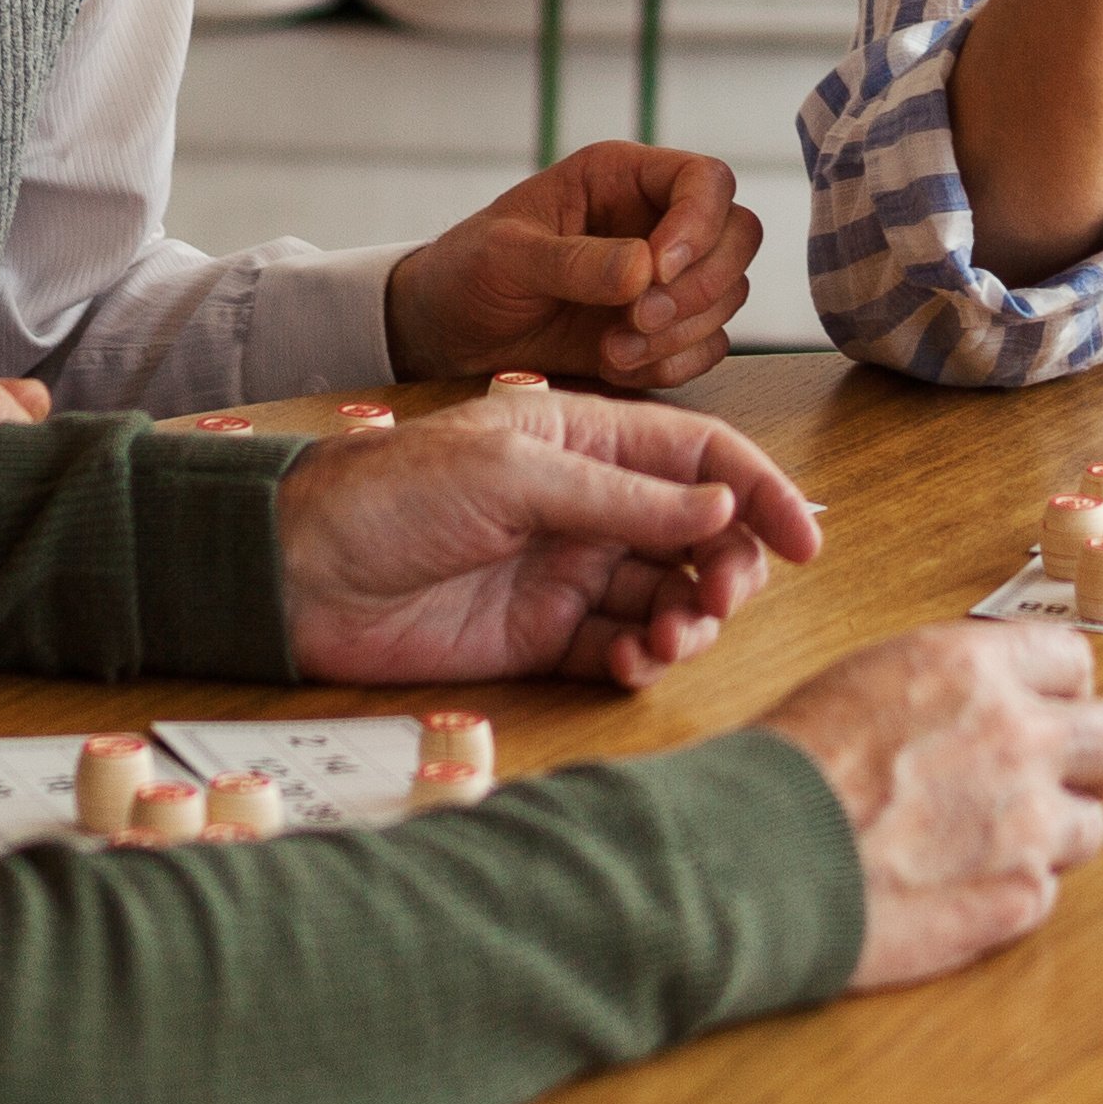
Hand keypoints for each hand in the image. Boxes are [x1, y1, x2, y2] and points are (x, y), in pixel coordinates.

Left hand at [276, 391, 824, 690]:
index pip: (702, 460)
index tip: (806, 541)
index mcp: (586, 438)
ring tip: (669, 640)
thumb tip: (722, 514)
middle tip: (717, 601)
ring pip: (666, 597)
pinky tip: (632, 665)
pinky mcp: (540, 637)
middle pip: (698, 536)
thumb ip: (622, 498)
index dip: (761, 495)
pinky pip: (619, 649)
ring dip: (688, 620)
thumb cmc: (391, 493)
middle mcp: (588, 504)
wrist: (296, 571)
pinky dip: (642, 660)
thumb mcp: (514, 474)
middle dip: (727, 570)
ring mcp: (566, 572)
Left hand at [387, 144, 763, 390]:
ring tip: (612, 350)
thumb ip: (574, 260)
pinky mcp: (661, 331)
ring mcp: (663, 279)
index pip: (704, 180)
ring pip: (730, 295)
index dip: (699, 224)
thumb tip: (645, 271)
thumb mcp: (506, 256)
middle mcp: (654, 221)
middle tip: (638, 319)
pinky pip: (707, 347)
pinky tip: (617, 364)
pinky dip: (674, 364)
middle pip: (738, 235)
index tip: (657, 271)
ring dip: (681, 332)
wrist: (447, 334)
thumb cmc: (467, 272)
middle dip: (700, 286)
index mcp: (621, 179)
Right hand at [750, 620, 1102, 990]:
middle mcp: (1018, 735)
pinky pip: (1044, 893)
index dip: (1057, 693)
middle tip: (1055, 780)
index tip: (1043, 712)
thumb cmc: (784, 771)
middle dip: (1094, 759)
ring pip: (1091, 825)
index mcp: (974, 668)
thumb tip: (977, 703)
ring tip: (978, 847)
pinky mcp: (1018, 898)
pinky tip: (950, 890)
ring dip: (1048, 835)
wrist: (753, 859)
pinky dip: (1008, 895)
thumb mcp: (865, 683)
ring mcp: (1028, 822)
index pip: (1075, 661)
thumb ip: (945, 689)